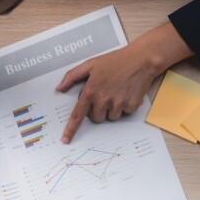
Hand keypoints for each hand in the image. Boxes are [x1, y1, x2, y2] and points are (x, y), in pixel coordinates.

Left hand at [59, 22, 193, 142]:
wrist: (140, 60)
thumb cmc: (115, 61)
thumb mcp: (91, 64)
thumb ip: (73, 76)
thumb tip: (60, 88)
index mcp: (91, 90)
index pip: (78, 115)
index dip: (71, 129)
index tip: (66, 139)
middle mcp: (103, 99)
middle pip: (96, 118)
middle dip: (99, 110)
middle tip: (105, 95)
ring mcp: (118, 104)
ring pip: (111, 117)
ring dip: (113, 109)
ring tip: (118, 91)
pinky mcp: (131, 106)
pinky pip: (124, 113)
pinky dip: (125, 106)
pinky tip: (127, 92)